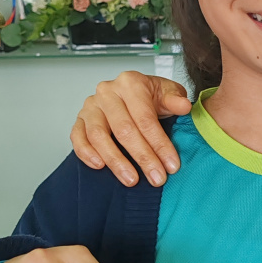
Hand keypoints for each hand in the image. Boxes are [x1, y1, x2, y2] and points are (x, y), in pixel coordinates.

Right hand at [71, 72, 191, 186]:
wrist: (132, 93)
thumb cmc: (151, 97)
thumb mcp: (168, 94)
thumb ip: (175, 99)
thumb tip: (184, 106)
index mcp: (130, 83)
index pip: (145, 118)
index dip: (159, 144)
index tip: (172, 165)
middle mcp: (107, 92)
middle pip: (124, 129)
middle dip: (143, 157)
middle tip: (157, 178)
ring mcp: (91, 106)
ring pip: (99, 136)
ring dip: (116, 161)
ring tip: (131, 180)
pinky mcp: (79, 119)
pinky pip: (77, 137)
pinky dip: (86, 153)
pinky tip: (100, 167)